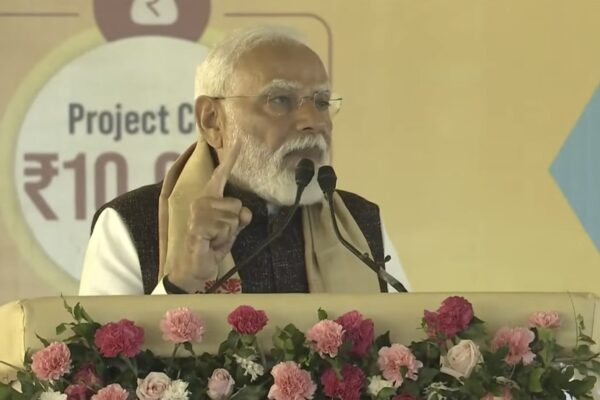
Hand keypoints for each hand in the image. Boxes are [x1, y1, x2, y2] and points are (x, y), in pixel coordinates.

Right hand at [167, 141, 251, 292]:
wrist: (195, 267)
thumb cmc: (211, 245)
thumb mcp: (231, 230)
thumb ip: (239, 219)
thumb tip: (245, 212)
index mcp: (210, 199)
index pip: (221, 176)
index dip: (230, 159)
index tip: (239, 142)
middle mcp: (201, 201)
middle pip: (236, 204)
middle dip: (234, 223)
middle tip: (219, 234)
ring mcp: (198, 212)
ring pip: (232, 216)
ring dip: (228, 232)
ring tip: (214, 239)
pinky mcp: (198, 224)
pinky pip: (225, 227)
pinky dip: (222, 238)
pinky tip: (209, 242)